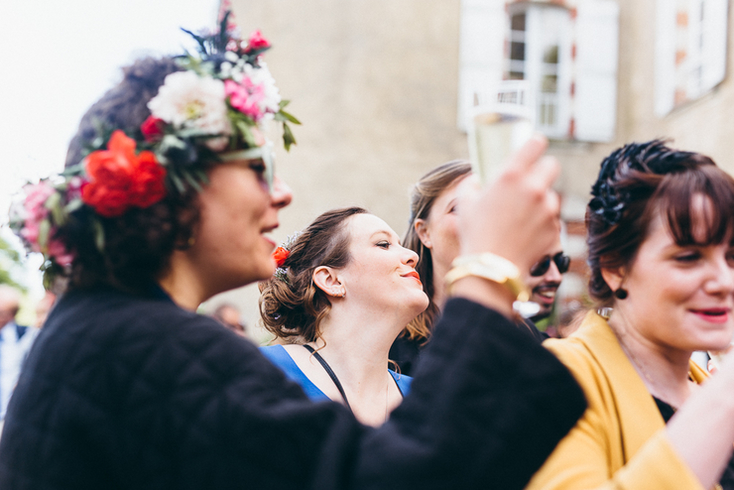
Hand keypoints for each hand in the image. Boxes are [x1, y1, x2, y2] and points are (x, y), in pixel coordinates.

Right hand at [456, 134, 560, 273]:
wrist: (492, 270)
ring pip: (551, 196)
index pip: (535, 144)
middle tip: (531, 183)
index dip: (534, 144)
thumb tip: (477, 180)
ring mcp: (548, 209)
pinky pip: (552, 220)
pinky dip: (542, 224)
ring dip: (541, 202)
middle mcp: (533, 188)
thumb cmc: (474, 235)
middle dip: (543, 171)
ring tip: (520, 220)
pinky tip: (525, 235)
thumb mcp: (464, 204)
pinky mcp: (555, 228)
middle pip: (552, 166)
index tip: (534, 146)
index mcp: (510, 176)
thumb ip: (470, 185)